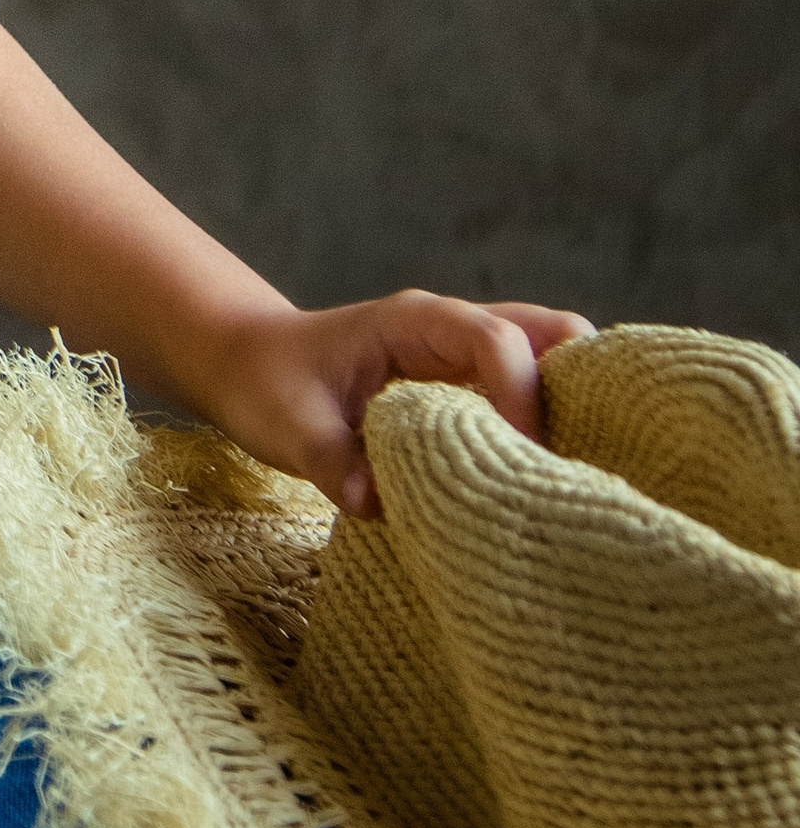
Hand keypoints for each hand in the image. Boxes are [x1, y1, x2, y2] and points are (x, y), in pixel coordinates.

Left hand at [181, 291, 592, 518]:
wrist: (248, 364)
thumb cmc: (266, 385)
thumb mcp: (286, 425)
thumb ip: (331, 461)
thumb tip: (376, 504)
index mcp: (416, 322)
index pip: (496, 342)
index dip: (521, 396)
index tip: (523, 458)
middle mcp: (453, 329)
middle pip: (552, 331)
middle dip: (578, 388)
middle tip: (578, 461)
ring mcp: (465, 355)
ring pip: (550, 359)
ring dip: (570, 409)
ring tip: (571, 476)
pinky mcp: (466, 386)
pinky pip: (529, 392)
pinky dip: (548, 426)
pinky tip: (545, 479)